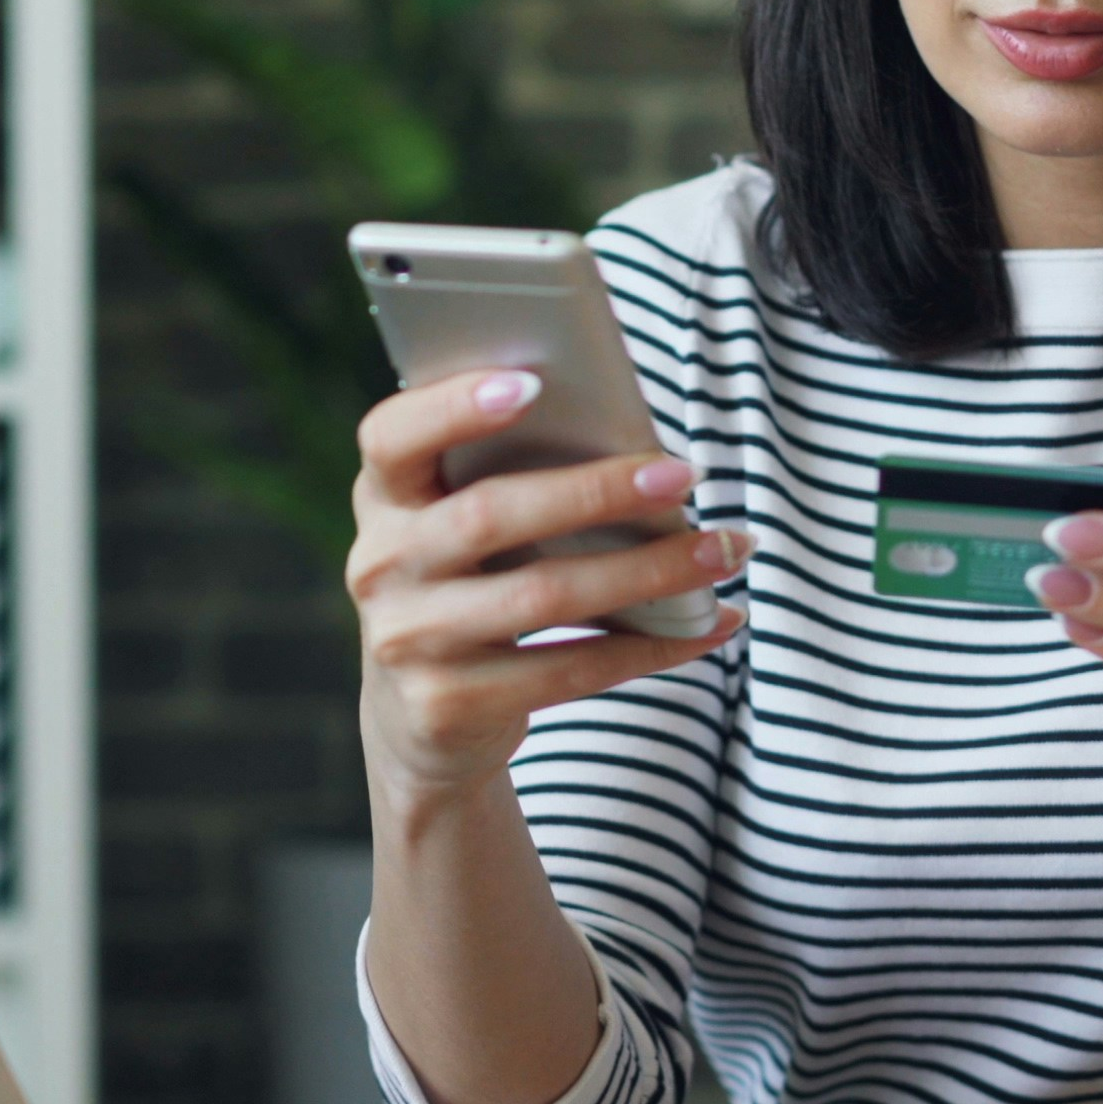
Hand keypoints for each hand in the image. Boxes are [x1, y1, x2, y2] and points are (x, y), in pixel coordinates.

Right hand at [349, 369, 747, 797]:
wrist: (419, 720)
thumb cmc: (469, 586)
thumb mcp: (460, 527)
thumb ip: (507, 481)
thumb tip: (637, 449)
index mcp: (383, 497)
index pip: (391, 436)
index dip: (453, 407)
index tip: (533, 383)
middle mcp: (380, 565)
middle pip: (489, 516)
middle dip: (595, 492)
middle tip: (682, 475)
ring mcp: (408, 641)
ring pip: (543, 596)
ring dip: (647, 571)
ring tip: (721, 551)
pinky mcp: (448, 705)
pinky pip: (568, 671)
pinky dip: (652, 646)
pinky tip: (708, 623)